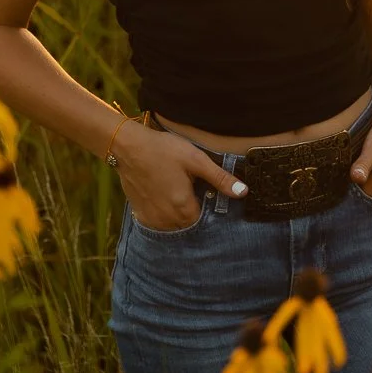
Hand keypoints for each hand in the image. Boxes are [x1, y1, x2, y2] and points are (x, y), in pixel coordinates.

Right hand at [115, 124, 246, 231]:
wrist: (128, 147)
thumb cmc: (163, 150)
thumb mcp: (196, 159)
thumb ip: (220, 178)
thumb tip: (243, 192)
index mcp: (183, 208)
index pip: (204, 219)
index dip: (206, 204)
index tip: (202, 190)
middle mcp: (167, 219)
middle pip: (188, 224)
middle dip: (192, 209)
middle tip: (188, 186)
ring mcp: (152, 219)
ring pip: (173, 225)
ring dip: (177, 213)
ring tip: (174, 189)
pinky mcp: (140, 214)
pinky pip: (158, 222)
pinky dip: (163, 213)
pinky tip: (162, 194)